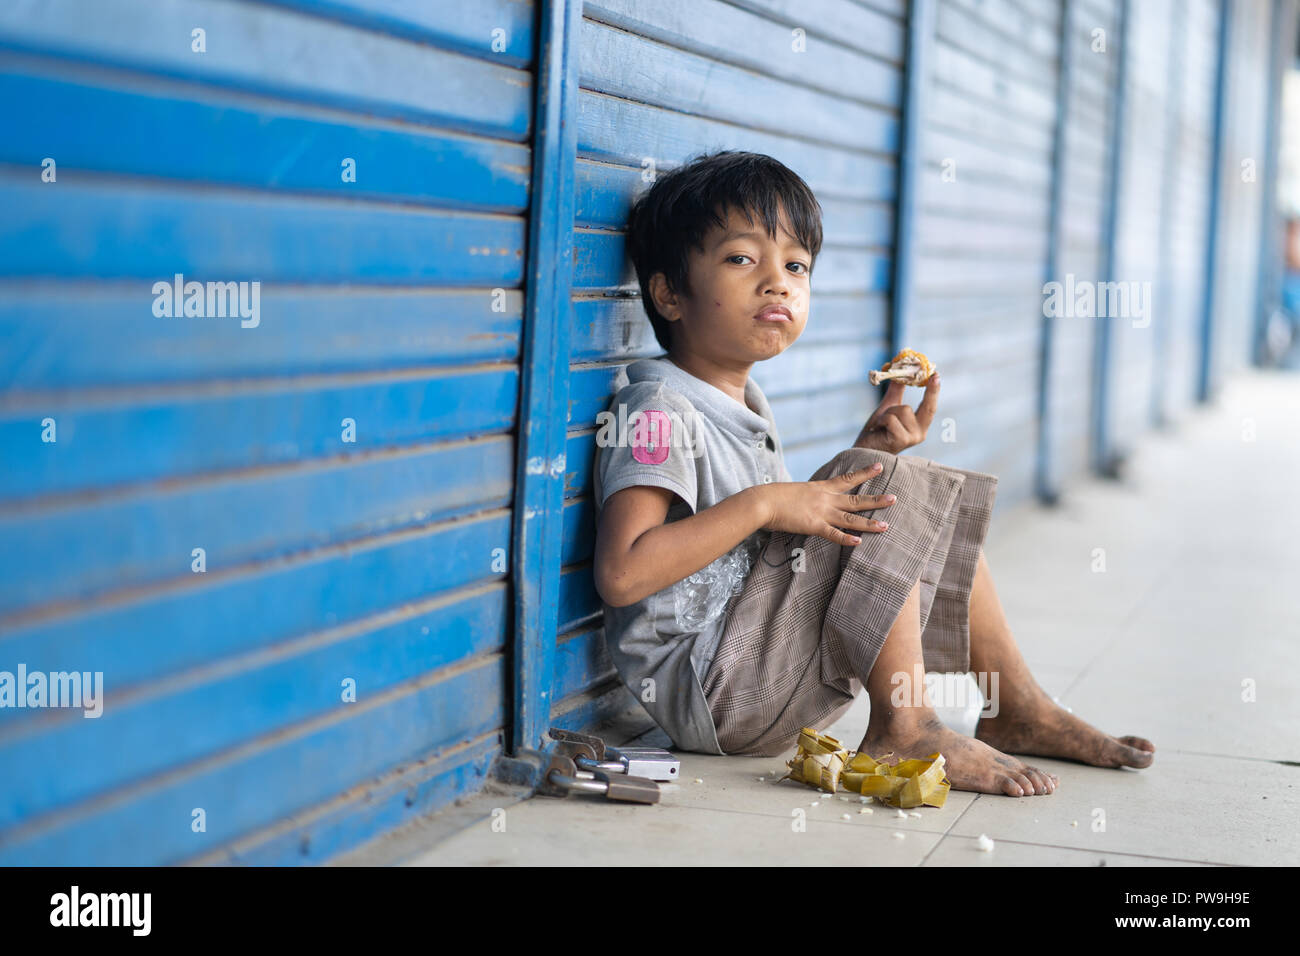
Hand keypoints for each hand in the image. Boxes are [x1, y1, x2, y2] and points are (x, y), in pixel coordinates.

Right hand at [754, 463, 895, 545]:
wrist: (762, 501)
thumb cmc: (773, 497)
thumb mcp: (795, 491)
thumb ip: (807, 496)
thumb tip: (808, 499)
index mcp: (821, 488)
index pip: (847, 479)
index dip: (865, 474)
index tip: (880, 468)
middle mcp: (826, 499)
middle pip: (856, 500)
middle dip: (876, 500)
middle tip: (894, 498)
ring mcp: (821, 513)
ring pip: (851, 519)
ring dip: (869, 523)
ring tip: (886, 525)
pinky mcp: (813, 526)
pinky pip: (833, 534)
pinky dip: (846, 539)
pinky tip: (859, 542)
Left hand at [854, 371, 939, 453]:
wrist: (862, 449)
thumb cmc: (876, 431)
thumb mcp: (888, 408)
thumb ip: (896, 392)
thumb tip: (900, 372)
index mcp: (919, 426)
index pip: (930, 407)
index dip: (934, 392)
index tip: (936, 375)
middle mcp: (920, 433)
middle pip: (929, 407)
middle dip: (932, 391)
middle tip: (935, 375)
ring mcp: (912, 438)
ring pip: (904, 409)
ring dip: (888, 412)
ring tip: (881, 423)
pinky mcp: (902, 440)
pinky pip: (892, 418)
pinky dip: (882, 419)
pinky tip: (878, 428)